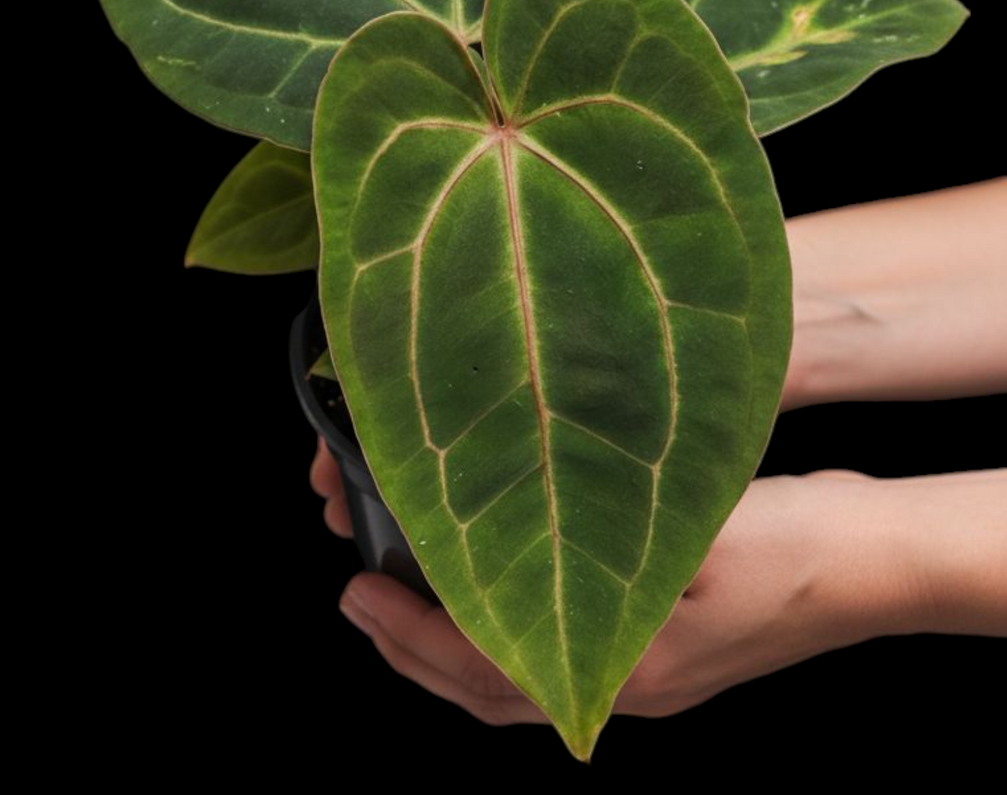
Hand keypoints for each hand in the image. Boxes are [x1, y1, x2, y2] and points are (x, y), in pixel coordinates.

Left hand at [313, 444, 1002, 725]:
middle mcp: (624, 687)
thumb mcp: (690, 531)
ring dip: (452, 649)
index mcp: (622, 667)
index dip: (410, 632)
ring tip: (405, 602)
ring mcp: (644, 679)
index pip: (484, 667)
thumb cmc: (789, 547)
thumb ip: (601, 545)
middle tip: (359, 597)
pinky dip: (502, 641)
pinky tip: (493, 599)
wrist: (866, 566)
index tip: (356, 589)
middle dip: (412, 650)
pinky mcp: (663, 657)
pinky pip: (555, 668)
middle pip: (490, 690)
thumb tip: (508, 531)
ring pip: (519, 684)